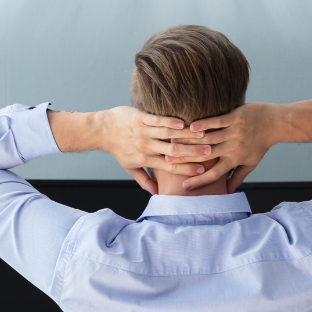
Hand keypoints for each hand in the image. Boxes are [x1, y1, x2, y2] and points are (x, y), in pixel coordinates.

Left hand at [90, 107, 214, 194]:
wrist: (101, 130)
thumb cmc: (118, 149)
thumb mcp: (130, 168)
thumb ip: (145, 180)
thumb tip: (156, 194)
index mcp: (145, 160)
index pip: (170, 167)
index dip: (187, 169)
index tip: (203, 170)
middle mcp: (145, 147)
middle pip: (172, 152)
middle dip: (192, 153)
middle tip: (210, 152)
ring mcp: (143, 132)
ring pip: (167, 136)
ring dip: (186, 136)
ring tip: (203, 135)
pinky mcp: (140, 118)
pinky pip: (157, 120)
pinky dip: (170, 122)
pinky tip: (183, 123)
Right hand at [177, 103, 279, 192]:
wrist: (275, 124)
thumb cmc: (260, 144)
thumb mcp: (251, 163)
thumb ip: (237, 177)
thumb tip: (228, 192)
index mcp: (235, 160)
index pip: (215, 173)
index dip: (200, 181)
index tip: (185, 187)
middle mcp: (233, 148)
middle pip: (206, 156)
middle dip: (187, 159)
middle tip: (168, 161)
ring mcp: (234, 132)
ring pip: (209, 139)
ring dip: (190, 141)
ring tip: (173, 143)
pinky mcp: (235, 117)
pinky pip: (218, 122)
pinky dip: (204, 124)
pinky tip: (191, 126)